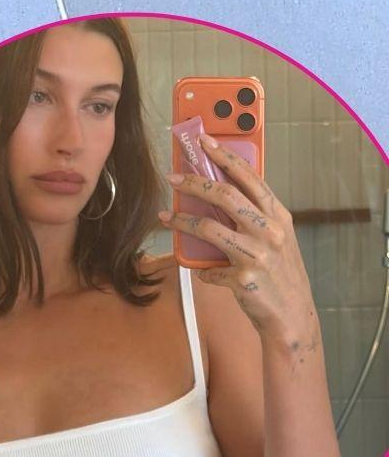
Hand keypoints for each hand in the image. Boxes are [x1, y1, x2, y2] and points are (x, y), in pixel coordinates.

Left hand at [159, 132, 317, 343]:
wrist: (292, 314)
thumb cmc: (279, 273)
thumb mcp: (275, 238)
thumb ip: (253, 217)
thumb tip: (216, 196)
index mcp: (278, 216)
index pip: (250, 177)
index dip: (225, 156)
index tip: (203, 141)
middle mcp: (269, 230)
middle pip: (224, 195)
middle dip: (194, 182)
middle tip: (172, 177)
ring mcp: (257, 254)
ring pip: (208, 227)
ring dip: (182, 221)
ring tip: (165, 217)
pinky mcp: (243, 278)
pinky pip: (209, 268)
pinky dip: (202, 269)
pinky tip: (202, 270)